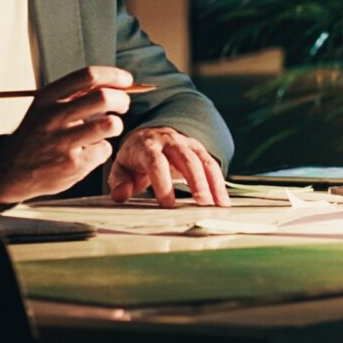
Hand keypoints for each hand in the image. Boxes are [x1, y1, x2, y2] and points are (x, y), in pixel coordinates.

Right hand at [0, 66, 134, 204]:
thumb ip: (73, 95)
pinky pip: (104, 149)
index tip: (126, 80)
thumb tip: (113, 82)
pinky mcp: (73, 164)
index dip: (113, 76)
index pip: (88, 76)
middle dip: (122, 100)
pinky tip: (89, 151)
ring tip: (108, 129)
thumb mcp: (45, 107)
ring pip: (110, 124)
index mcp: (48, 97)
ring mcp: (63, 142)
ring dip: (116, 125)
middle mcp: (54, 117)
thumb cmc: (36, 135)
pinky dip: (102, 149)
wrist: (11, 170)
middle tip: (123, 105)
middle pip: (104, 98)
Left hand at [105, 125, 228, 207]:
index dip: (162, 182)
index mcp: (147, 145)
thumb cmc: (134, 159)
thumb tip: (120, 196)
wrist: (147, 138)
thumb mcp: (121, 169)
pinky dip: (219, 182)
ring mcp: (186, 143)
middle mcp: (169, 141)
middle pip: (185, 158)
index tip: (167, 204)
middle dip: (195, 181)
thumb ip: (120, 183)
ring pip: (202, 160)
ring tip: (217, 204)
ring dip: (212, 182)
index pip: (156, 162)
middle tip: (201, 203)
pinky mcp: (198, 149)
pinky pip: (211, 164)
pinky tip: (222, 201)